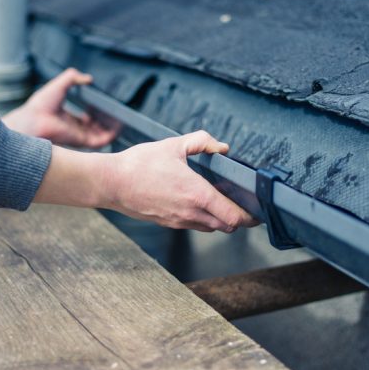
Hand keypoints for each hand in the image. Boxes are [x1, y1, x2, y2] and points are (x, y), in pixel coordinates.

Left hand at [2, 68, 117, 147]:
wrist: (33, 119)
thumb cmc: (41, 104)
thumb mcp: (60, 84)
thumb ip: (73, 77)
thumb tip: (88, 78)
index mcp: (67, 118)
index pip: (85, 119)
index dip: (96, 113)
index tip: (104, 106)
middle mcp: (74, 129)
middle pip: (95, 128)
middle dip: (106, 122)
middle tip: (116, 114)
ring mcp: (78, 136)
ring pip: (100, 135)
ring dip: (111, 129)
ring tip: (121, 119)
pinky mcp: (82, 141)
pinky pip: (101, 141)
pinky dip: (111, 135)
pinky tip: (117, 127)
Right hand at [100, 131, 258, 231]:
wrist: (111, 183)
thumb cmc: (140, 164)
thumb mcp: (173, 145)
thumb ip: (202, 142)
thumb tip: (222, 147)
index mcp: (196, 193)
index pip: (233, 216)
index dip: (249, 216)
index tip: (257, 209)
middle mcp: (190, 212)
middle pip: (227, 226)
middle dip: (239, 218)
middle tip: (244, 204)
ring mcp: (179, 221)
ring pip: (212, 228)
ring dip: (221, 219)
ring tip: (223, 202)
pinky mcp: (169, 223)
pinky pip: (195, 226)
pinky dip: (204, 219)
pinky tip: (199, 203)